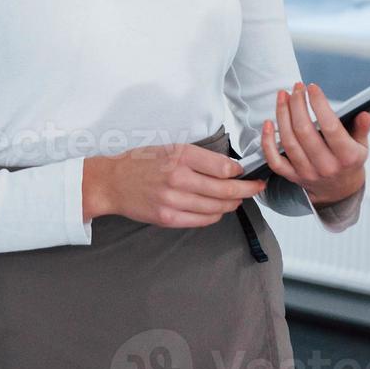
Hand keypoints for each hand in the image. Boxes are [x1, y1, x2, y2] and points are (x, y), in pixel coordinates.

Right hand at [81, 143, 265, 226]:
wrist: (112, 182)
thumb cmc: (141, 162)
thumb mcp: (169, 148)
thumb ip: (198, 157)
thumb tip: (228, 167)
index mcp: (179, 156)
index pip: (223, 167)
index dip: (239, 172)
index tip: (244, 172)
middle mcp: (177, 178)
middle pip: (224, 190)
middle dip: (246, 190)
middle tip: (256, 188)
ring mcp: (172, 200)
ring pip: (216, 208)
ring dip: (231, 204)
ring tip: (236, 199)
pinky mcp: (167, 218)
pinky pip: (202, 220)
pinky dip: (214, 216)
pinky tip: (217, 210)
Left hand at [261, 82, 369, 206]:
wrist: (339, 191)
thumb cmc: (349, 162)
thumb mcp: (362, 146)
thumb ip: (362, 129)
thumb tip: (365, 114)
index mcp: (346, 157)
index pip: (330, 127)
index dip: (319, 105)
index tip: (313, 88)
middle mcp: (326, 165)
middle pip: (304, 131)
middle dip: (297, 105)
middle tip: (296, 88)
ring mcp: (307, 172)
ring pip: (288, 141)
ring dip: (282, 115)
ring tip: (283, 96)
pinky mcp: (293, 177)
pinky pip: (274, 161)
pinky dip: (267, 142)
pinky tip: (267, 123)